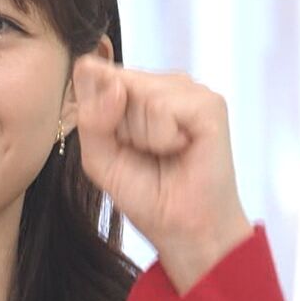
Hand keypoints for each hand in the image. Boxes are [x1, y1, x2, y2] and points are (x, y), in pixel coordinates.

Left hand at [72, 55, 252, 295]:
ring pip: (137, 92)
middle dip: (119, 127)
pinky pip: (161, 106)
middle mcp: (161, 83)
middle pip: (113, 81)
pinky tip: (181, 148)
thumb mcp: (99, 157)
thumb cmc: (145, 193)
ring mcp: (187, 90)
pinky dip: (162, 137)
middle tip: (144, 152)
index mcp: (133, 89)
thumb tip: (114, 83)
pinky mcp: (208, 103)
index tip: (116, 143)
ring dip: (142, 135)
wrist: (183, 228)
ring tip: (164, 152)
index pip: (92, 72)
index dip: (94, 112)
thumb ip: (91, 117)